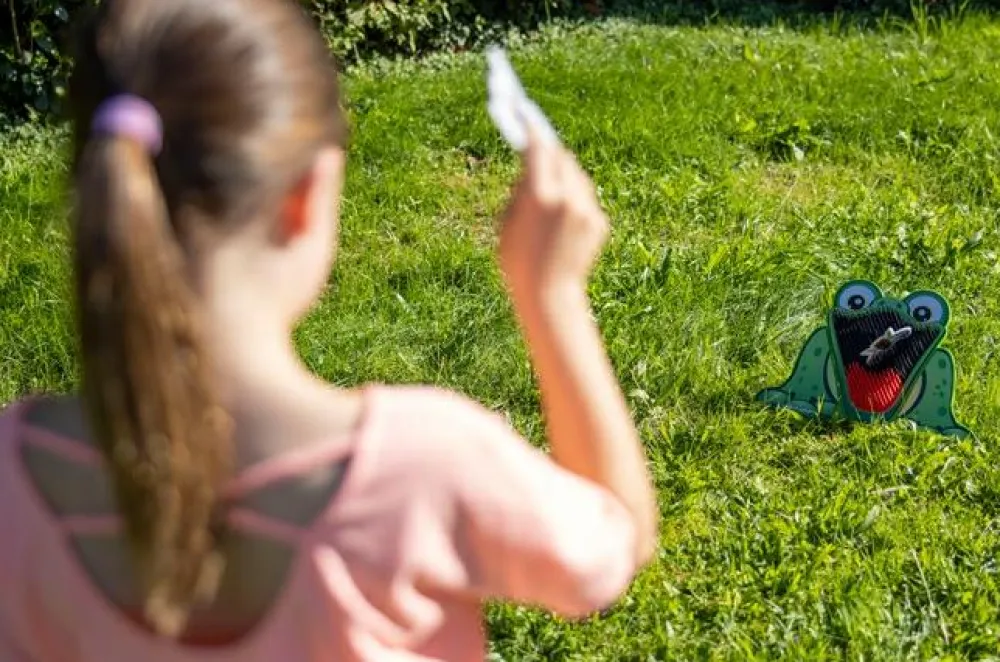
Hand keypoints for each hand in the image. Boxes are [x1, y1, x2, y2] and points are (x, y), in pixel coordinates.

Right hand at [497, 130, 608, 300]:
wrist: (550, 296)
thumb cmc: (519, 263)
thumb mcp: (507, 224)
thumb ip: (520, 193)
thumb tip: (530, 171)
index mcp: (540, 195)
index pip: (538, 148)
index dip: (531, 130)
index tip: (525, 117)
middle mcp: (568, 197)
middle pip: (561, 156)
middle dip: (550, 149)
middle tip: (540, 144)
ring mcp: (587, 209)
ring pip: (577, 175)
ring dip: (564, 170)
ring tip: (552, 172)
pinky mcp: (599, 221)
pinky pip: (585, 197)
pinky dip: (574, 194)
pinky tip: (563, 205)